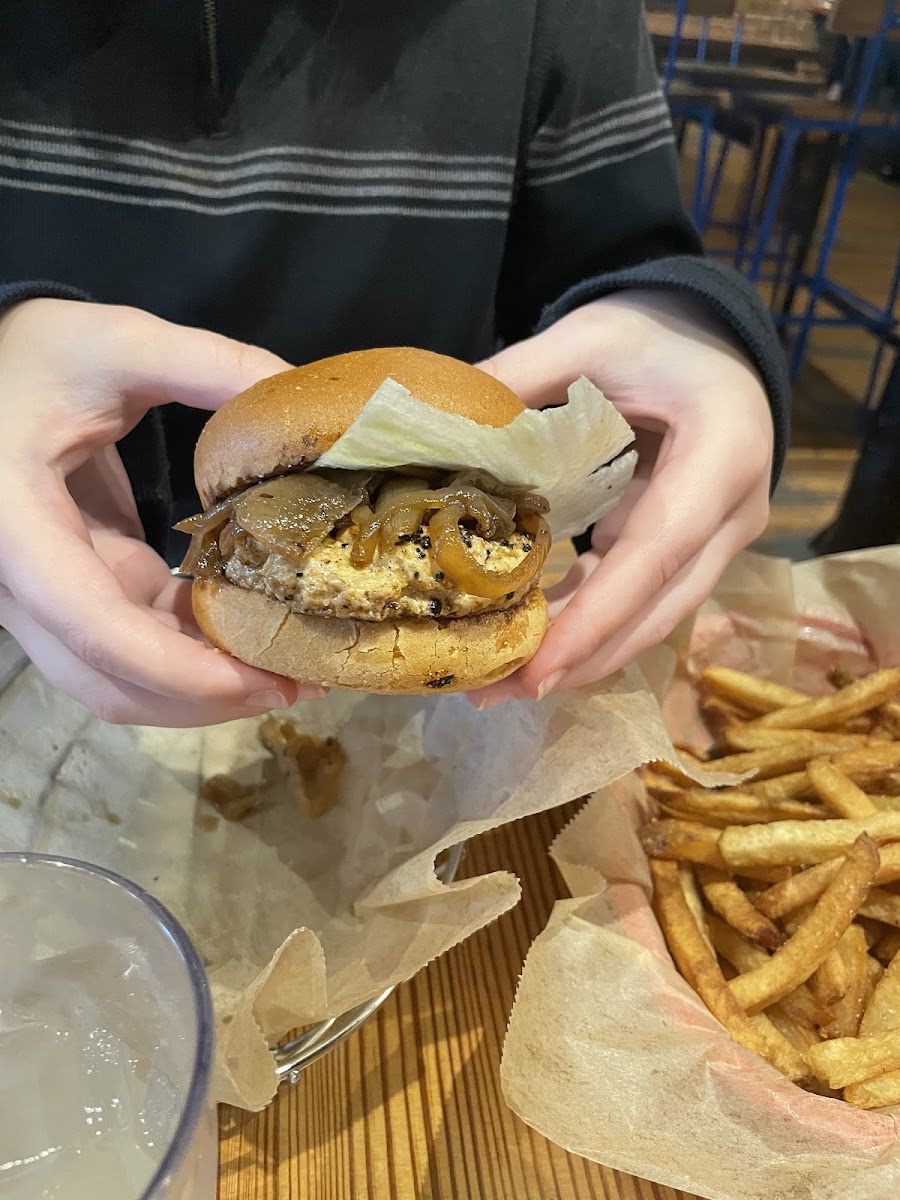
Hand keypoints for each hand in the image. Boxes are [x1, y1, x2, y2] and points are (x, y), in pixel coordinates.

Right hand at [0, 298, 323, 725]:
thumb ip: (208, 363)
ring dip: (201, 689)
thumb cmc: (34, 353)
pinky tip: (250, 635)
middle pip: (108, 680)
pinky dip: (188, 656)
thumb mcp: (116, 342)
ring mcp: (41, 598)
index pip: (94, 626)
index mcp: (15, 525)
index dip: (180, 670)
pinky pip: (128, 648)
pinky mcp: (72, 593)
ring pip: (117, 681)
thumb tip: (299, 393)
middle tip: (300, 685)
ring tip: (289, 670)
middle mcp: (17, 582)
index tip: (265, 679)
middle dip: (205, 698)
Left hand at [469, 291, 772, 704]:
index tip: (538, 668)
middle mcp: (732, 513)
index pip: (657, 553)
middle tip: (493, 693)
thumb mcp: (592, 335)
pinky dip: (587, 625)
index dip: (598, 617)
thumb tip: (433, 418)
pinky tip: (531, 643)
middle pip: (658, 609)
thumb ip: (520, 374)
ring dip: (580, 655)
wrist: (713, 341)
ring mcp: (716, 540)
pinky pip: (639, 600)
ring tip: (498, 684)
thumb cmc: (659, 333)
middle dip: (579, 659)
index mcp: (722, 456)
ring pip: (652, 618)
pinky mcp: (688, 550)